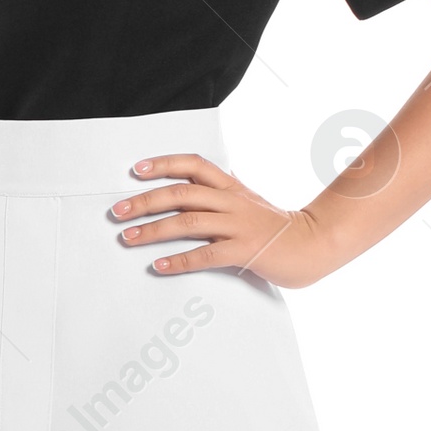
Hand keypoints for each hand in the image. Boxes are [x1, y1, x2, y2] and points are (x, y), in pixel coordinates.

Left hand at [110, 152, 336, 287]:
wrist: (313, 243)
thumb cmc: (275, 226)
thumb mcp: (247, 201)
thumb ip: (220, 196)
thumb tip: (187, 192)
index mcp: (231, 186)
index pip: (193, 165)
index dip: (163, 164)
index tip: (136, 170)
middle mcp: (231, 202)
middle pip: (181, 194)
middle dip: (145, 201)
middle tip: (118, 211)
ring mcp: (238, 226)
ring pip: (187, 223)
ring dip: (153, 230)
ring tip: (128, 238)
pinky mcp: (244, 251)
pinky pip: (205, 255)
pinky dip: (179, 261)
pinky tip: (158, 266)